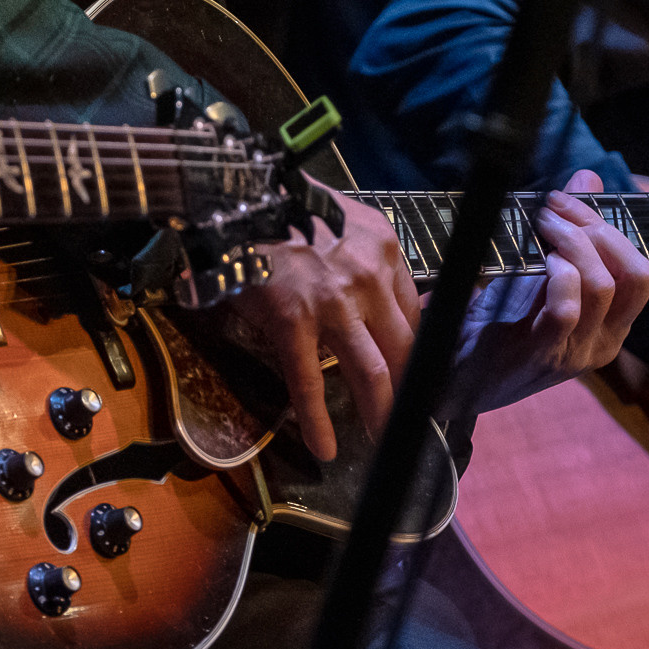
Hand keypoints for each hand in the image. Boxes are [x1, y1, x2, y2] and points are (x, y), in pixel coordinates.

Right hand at [221, 187, 419, 461]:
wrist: (232, 200)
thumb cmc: (282, 212)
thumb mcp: (340, 221)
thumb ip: (365, 258)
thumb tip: (378, 303)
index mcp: (383, 249)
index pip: (415, 314)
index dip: (416, 353)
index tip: (415, 379)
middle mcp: (367, 276)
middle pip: (404, 350)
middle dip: (411, 393)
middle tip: (411, 422)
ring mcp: (332, 301)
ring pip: (372, 372)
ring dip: (380, 414)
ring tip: (381, 441)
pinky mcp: (292, 321)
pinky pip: (309, 380)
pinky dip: (317, 420)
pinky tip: (324, 447)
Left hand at [453, 171, 648, 413]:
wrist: (453, 377)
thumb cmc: (499, 322)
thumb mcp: (541, 273)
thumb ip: (570, 231)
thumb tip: (588, 177)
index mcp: (612, 325)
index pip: (642, 272)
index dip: (611, 228)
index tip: (569, 199)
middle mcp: (603, 343)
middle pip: (634, 274)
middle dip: (595, 228)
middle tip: (552, 207)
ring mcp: (575, 354)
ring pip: (602, 286)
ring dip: (573, 243)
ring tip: (540, 225)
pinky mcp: (541, 355)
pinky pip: (566, 310)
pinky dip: (557, 276)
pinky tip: (538, 261)